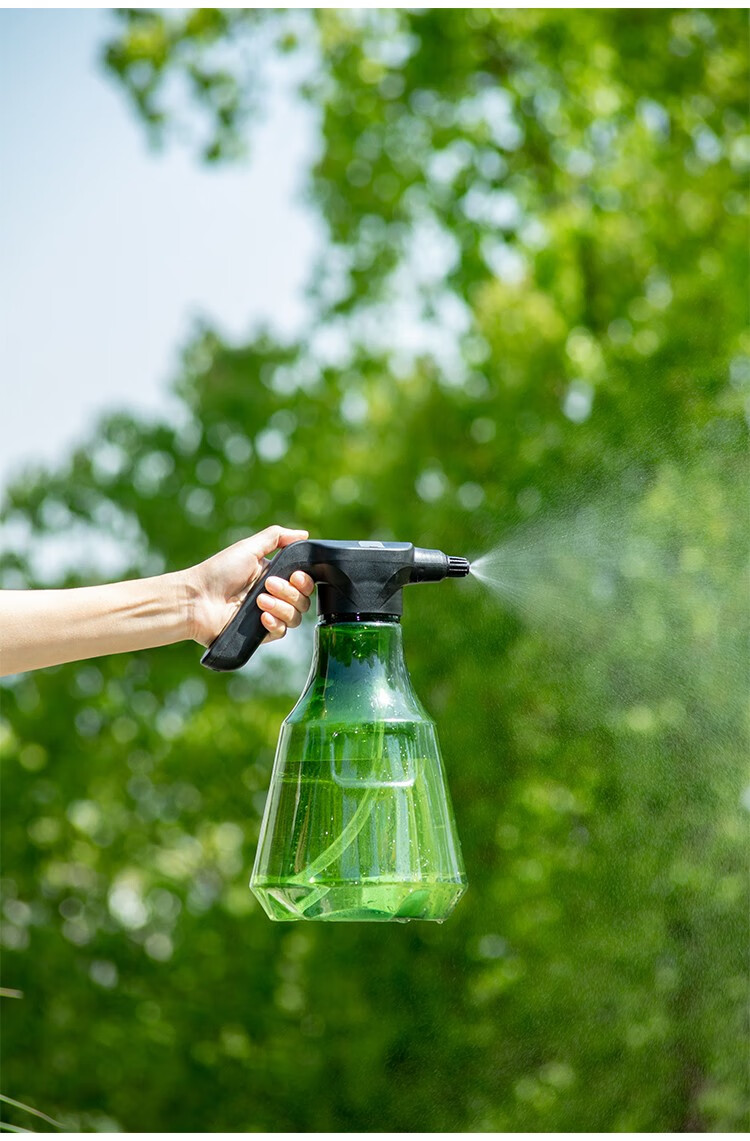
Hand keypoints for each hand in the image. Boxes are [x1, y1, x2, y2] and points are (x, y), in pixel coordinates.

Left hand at [184, 525, 314, 646]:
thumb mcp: (247, 548)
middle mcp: (273, 596)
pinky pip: (281, 632)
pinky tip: (262, 617)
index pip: (303, 582)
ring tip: (259, 600)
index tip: (295, 575)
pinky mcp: (259, 634)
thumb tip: (304, 534)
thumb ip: (276, 538)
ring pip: (295, 617)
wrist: (196, 599)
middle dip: (290, 592)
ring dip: (282, 607)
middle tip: (269, 584)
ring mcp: (267, 616)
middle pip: (303, 600)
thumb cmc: (218, 572)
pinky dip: (275, 624)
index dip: (305, 580)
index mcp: (273, 575)